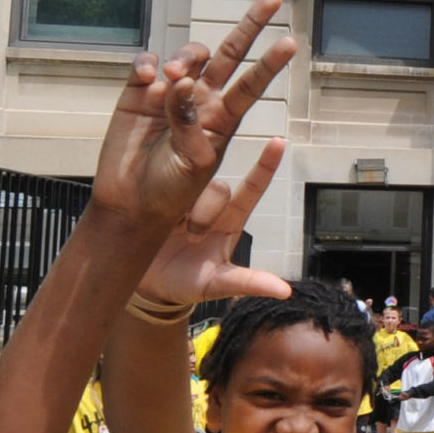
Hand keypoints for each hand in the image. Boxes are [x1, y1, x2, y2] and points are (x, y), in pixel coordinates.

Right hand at [92, 0, 295, 231]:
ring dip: (187, 57)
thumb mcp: (193, 163)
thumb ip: (190, 123)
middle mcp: (200, 100)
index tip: (290, 42)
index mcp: (222, 119)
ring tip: (174, 75)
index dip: (269, 62)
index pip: (251, 84)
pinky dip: (148, 63)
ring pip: (189, 56)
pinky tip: (148, 75)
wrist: (129, 204)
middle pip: (230, 54)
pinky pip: (147, 64)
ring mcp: (169, 93)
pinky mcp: (138, 92)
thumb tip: (182, 83)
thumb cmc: (170, 191)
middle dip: (250, 25)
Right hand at [134, 137, 295, 310]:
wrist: (148, 286)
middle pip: (219, 188)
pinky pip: (164, 187)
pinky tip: (156, 217)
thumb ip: (249, 283)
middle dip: (207, 211)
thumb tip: (285, 291)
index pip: (252, 188)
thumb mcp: (218, 285)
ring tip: (174, 233)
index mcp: (231, 221)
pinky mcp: (160, 198)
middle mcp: (210, 204)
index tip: (279, 141)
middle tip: (193, 238)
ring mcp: (184, 200)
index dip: (266, 165)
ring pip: (191, 187)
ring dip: (184, 211)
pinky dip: (162, 200)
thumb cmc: (187, 283)